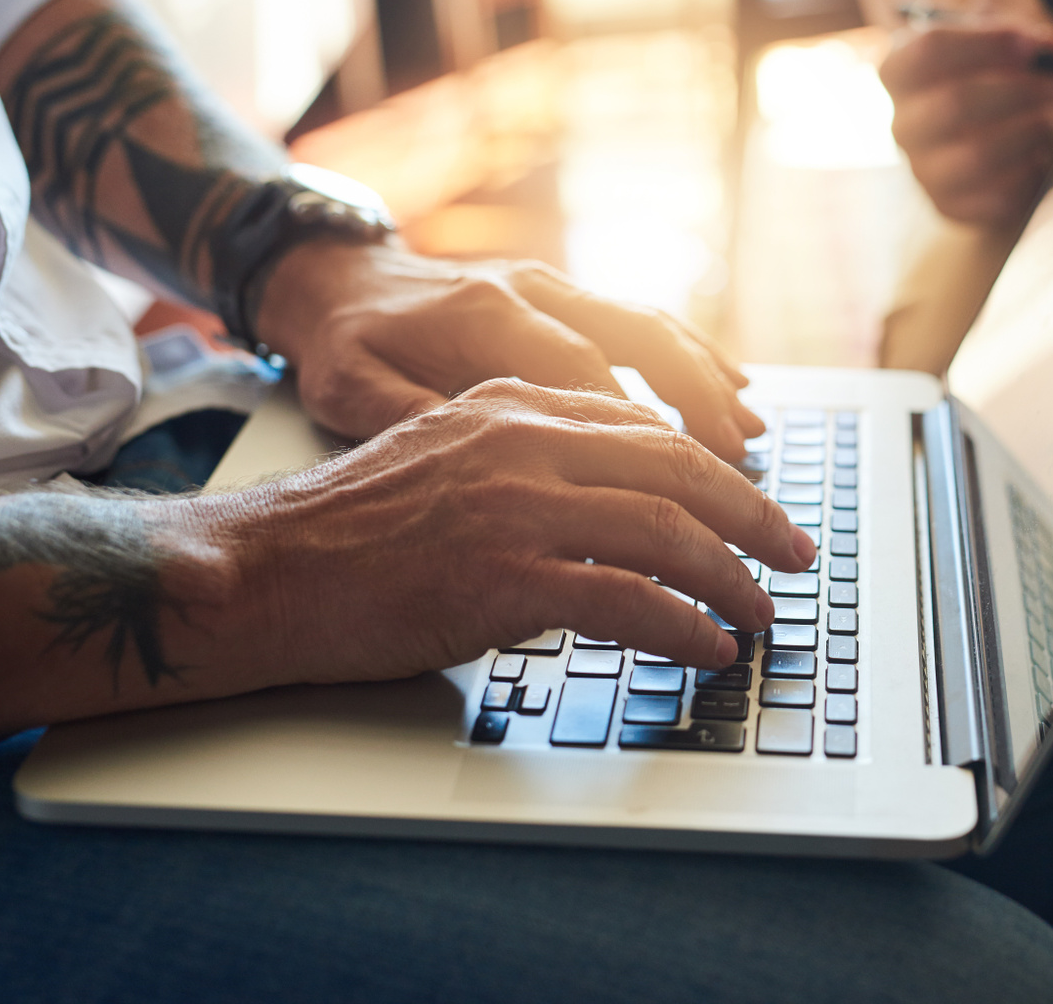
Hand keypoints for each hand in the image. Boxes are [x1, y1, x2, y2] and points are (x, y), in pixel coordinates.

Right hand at [196, 379, 814, 684]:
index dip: (716, 469)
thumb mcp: (442, 457)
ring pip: (667, 530)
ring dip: (730, 577)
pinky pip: (628, 598)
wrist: (257, 569)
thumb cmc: (344, 531)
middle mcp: (522, 442)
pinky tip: (707, 646)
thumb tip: (607, 500)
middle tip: (795, 551)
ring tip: (759, 611)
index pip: (645, 428)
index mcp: (511, 405)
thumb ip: (523, 459)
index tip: (753, 503)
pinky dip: (683, 624)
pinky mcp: (502, 577)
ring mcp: (515, 506)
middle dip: (752, 515)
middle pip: (677, 468)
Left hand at [253, 242, 762, 460]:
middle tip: (741, 465)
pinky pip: (644, 321)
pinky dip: (693, 358)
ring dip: (709, 384)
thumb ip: (410, 421)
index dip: (638, 434)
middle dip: (701, 408)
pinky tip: (732, 393)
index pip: (584, 373)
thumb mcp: (347, 388)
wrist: (329, 275)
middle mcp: (532, 291)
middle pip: (642, 341)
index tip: (678, 496)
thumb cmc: (338, 344)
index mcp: (485, 315)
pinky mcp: (562, 295)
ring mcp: (553, 286)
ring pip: (655, 328)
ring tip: (752, 440)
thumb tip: (474, 465)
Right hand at [878, 0, 1052, 224]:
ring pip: (976, 155)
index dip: (989, 42)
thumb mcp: (1003, 31)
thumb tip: (1049, 47)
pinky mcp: (950, 206)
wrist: (992, 124)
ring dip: (1030, 130)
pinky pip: (994, 195)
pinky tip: (1043, 152)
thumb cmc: (995, 67)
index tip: (1036, 43)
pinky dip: (1028, 172)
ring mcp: (922, 169)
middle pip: (955, 103)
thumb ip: (1023, 25)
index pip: (930, 48)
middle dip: (1020, 91)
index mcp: (900, 69)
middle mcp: (901, 122)